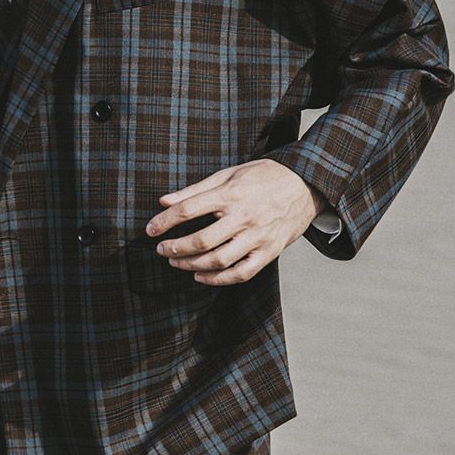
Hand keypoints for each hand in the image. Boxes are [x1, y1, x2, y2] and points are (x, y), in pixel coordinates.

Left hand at [145, 159, 326, 285]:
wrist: (304, 185)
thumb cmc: (262, 177)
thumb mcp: (228, 174)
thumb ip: (195, 190)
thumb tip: (164, 201)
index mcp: (231, 193)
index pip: (189, 209)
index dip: (165, 221)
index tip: (150, 230)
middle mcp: (244, 216)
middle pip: (202, 239)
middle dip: (176, 248)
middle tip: (162, 249)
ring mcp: (258, 236)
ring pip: (219, 260)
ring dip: (192, 264)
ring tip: (176, 262)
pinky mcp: (269, 251)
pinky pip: (241, 273)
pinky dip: (218, 279)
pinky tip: (201, 276)